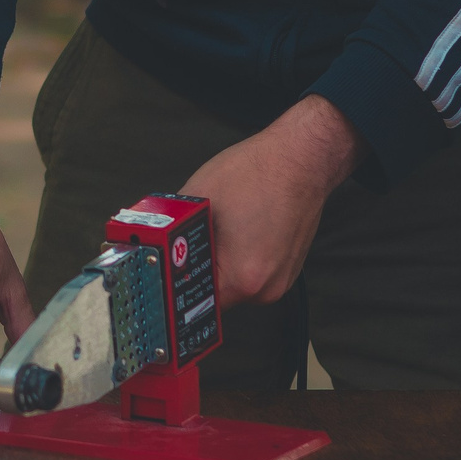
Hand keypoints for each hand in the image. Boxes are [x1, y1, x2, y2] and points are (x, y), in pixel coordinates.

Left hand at [177, 95, 360, 308]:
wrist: (301, 159)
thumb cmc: (257, 172)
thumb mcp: (198, 198)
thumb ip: (174, 231)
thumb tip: (159, 245)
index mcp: (243, 277)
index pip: (198, 300)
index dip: (181, 283)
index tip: (173, 269)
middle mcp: (267, 287)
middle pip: (219, 293)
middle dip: (203, 269)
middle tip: (194, 242)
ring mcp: (282, 279)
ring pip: (237, 282)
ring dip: (223, 262)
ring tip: (224, 229)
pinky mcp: (289, 268)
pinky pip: (256, 271)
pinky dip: (243, 256)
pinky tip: (241, 229)